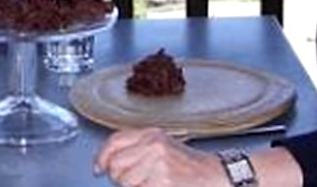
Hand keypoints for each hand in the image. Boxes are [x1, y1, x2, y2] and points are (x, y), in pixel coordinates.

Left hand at [94, 128, 226, 186]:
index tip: (98, 167)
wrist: (217, 175)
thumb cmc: (190, 165)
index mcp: (152, 134)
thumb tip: (105, 162)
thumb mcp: (163, 146)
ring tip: (150, 184)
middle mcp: (154, 145)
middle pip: (115, 164)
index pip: (114, 141)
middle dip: (119, 177)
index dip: (102, 157)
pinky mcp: (162, 182)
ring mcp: (158, 164)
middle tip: (136, 180)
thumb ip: (136, 148)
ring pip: (124, 180)